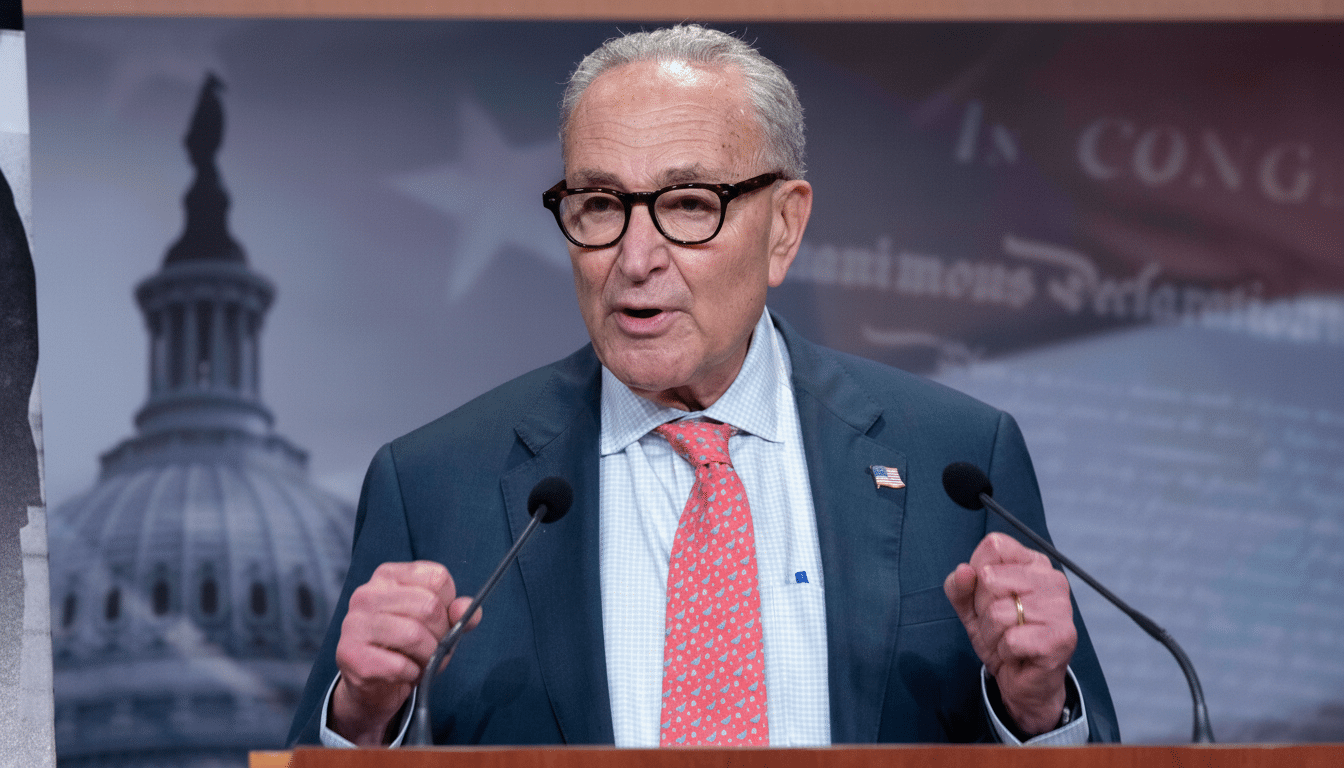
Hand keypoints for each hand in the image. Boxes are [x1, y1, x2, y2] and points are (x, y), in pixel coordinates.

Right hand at [330, 561, 479, 744]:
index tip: (439, 620)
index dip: (449, 604)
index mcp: (389, 576)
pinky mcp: (350, 654)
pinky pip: (398, 665)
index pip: (437, 577)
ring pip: (414, 635)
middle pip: (429, 606)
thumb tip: (466, 608)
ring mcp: (354, 623)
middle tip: (433, 647)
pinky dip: (411, 674)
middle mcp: (367, 594)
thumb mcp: (438, 625)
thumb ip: (458, 613)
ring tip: (420, 661)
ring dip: (427, 656)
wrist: (374, 686)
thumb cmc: (408, 648)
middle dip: (441, 634)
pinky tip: (403, 673)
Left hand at [943, 532, 1075, 735]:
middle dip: (982, 608)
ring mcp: (1061, 608)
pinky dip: (1005, 651)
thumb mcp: (969, 607)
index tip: (988, 595)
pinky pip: (1011, 640)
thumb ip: (959, 586)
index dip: (977, 573)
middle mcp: (1052, 579)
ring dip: (992, 634)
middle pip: (990, 578)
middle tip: (998, 623)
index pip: (993, 546)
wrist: (1021, 680)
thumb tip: (964, 571)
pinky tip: (1018, 654)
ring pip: (998, 612)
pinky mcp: (1061, 637)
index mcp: (1033, 562)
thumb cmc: (1000, 635)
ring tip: (1006, 640)